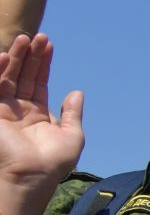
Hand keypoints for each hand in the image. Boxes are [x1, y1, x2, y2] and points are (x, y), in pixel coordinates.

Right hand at [0, 35, 82, 199]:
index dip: (43, 64)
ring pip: (7, 77)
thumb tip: (76, 91)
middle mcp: (18, 111)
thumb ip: (72, 113)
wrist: (29, 177)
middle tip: (38, 36)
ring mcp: (3, 111)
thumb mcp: (71, 136)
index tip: (49, 45)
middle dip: (30, 56)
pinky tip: (4, 55)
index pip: (38, 82)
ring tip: (25, 38)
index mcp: (37, 115)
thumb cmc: (52, 162)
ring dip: (15, 57)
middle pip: (23, 76)